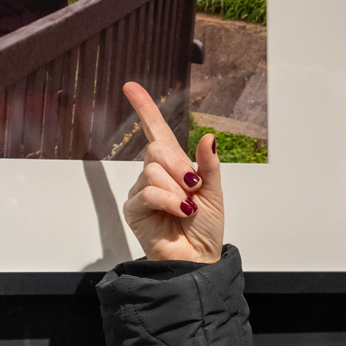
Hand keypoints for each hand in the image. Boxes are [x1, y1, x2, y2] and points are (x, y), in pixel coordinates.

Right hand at [121, 81, 223, 262]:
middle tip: (193, 188)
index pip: (156, 131)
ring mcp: (142, 190)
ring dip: (177, 189)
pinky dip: (168, 200)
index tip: (130, 87)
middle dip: (180, 166)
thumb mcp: (215, 192)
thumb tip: (208, 138)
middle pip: (156, 148)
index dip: (144, 109)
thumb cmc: (205, 229)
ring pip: (153, 170)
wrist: (198, 259)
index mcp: (176, 167)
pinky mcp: (134, 208)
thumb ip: (209, 165)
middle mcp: (155, 175)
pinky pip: (148, 191)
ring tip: (186, 208)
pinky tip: (179, 212)